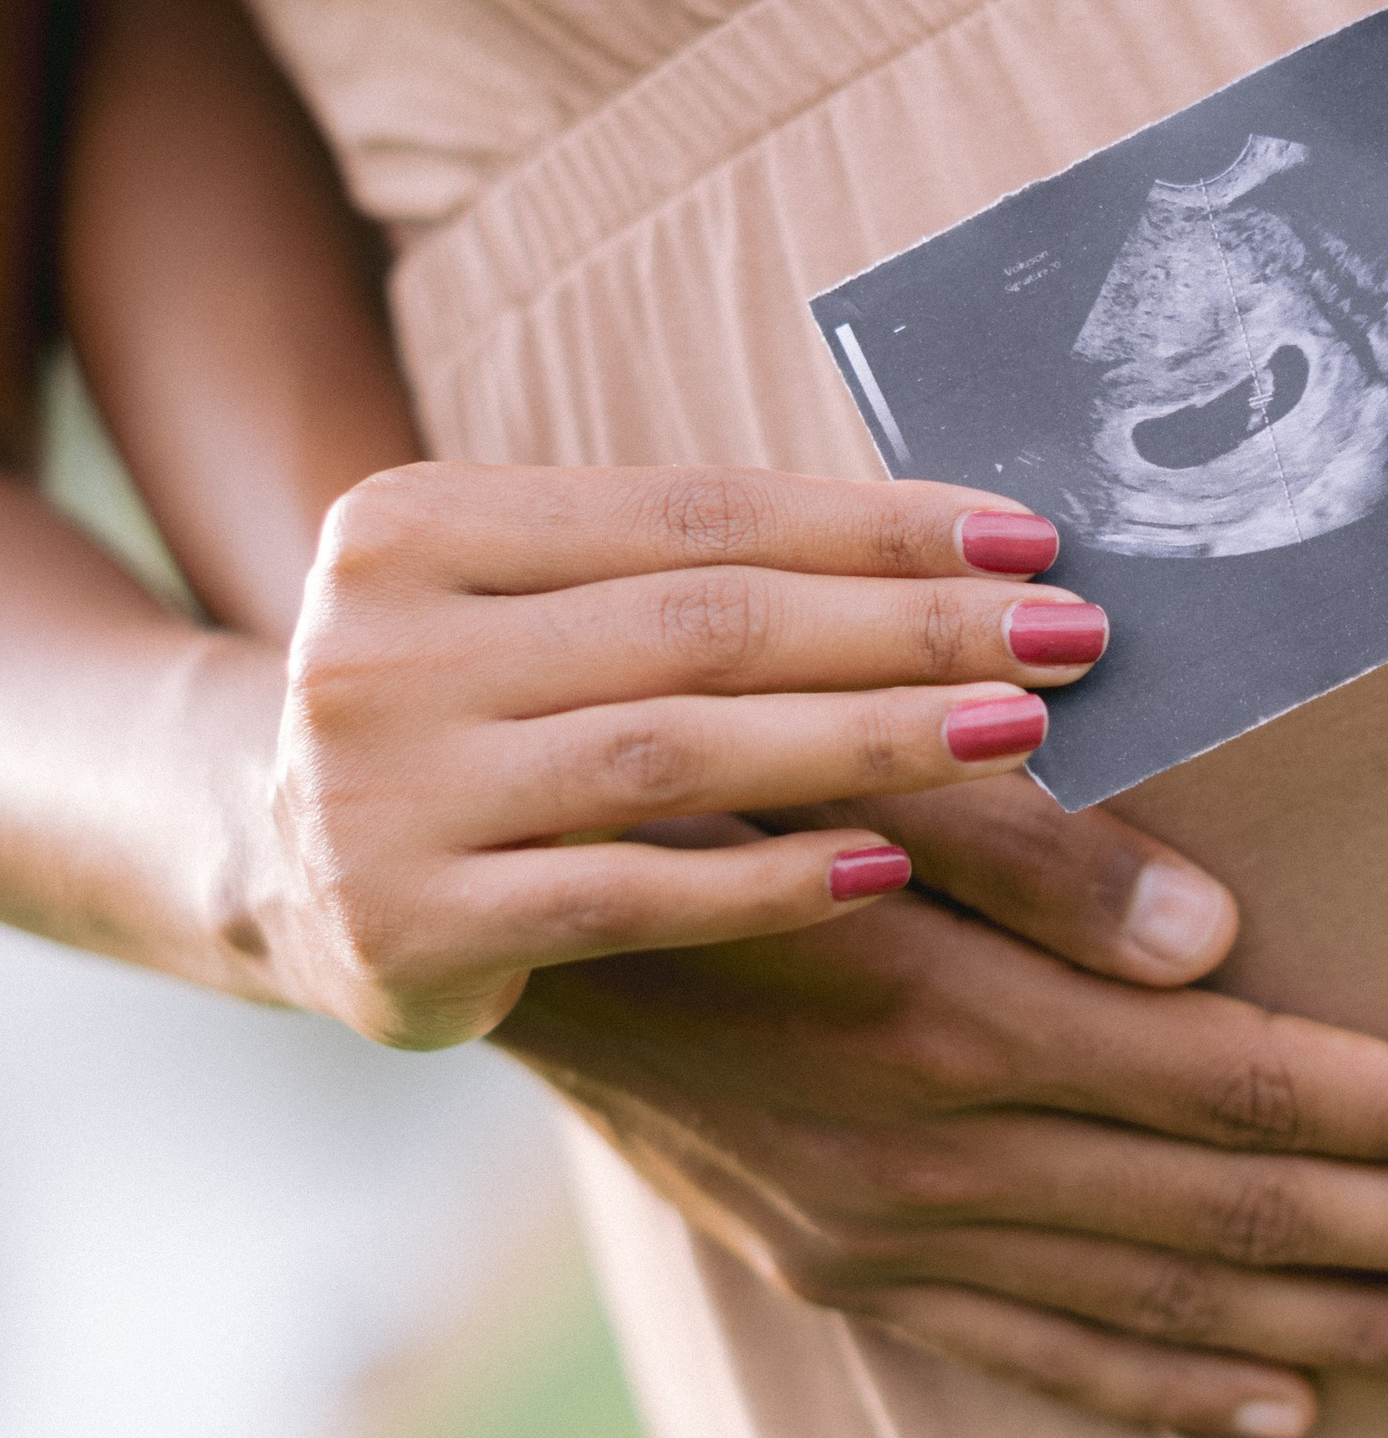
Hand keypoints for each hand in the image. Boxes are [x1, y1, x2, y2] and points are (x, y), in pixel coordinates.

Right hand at [255, 461, 1118, 1047]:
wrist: (265, 863)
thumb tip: (974, 554)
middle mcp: (380, 645)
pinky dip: (772, 881)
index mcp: (418, 523)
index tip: (1033, 536)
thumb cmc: (470, 705)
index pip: (695, 510)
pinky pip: (630, 896)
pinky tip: (892, 867)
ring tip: (1019, 732)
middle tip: (1072, 634)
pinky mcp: (410, 927)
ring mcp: (385, 793)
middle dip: (909, 624)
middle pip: (702, 624)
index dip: (875, 522)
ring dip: (869, 738)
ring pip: (675, 753)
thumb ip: (695, 576)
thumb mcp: (535, 604)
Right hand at [507, 769, 1387, 1437]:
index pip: (1247, 1087)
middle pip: (1243, 1212)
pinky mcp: (849, 1277)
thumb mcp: (857, 785)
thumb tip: (1222, 937)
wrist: (510, 934)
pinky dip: (1176, 1388)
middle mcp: (944, 1161)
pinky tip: (1289, 1406)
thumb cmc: (713, 806)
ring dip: (1349, 1333)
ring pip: (1168, 1306)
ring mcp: (895, 1241)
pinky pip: (1043, 1360)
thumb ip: (1040, 855)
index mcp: (965, 1027)